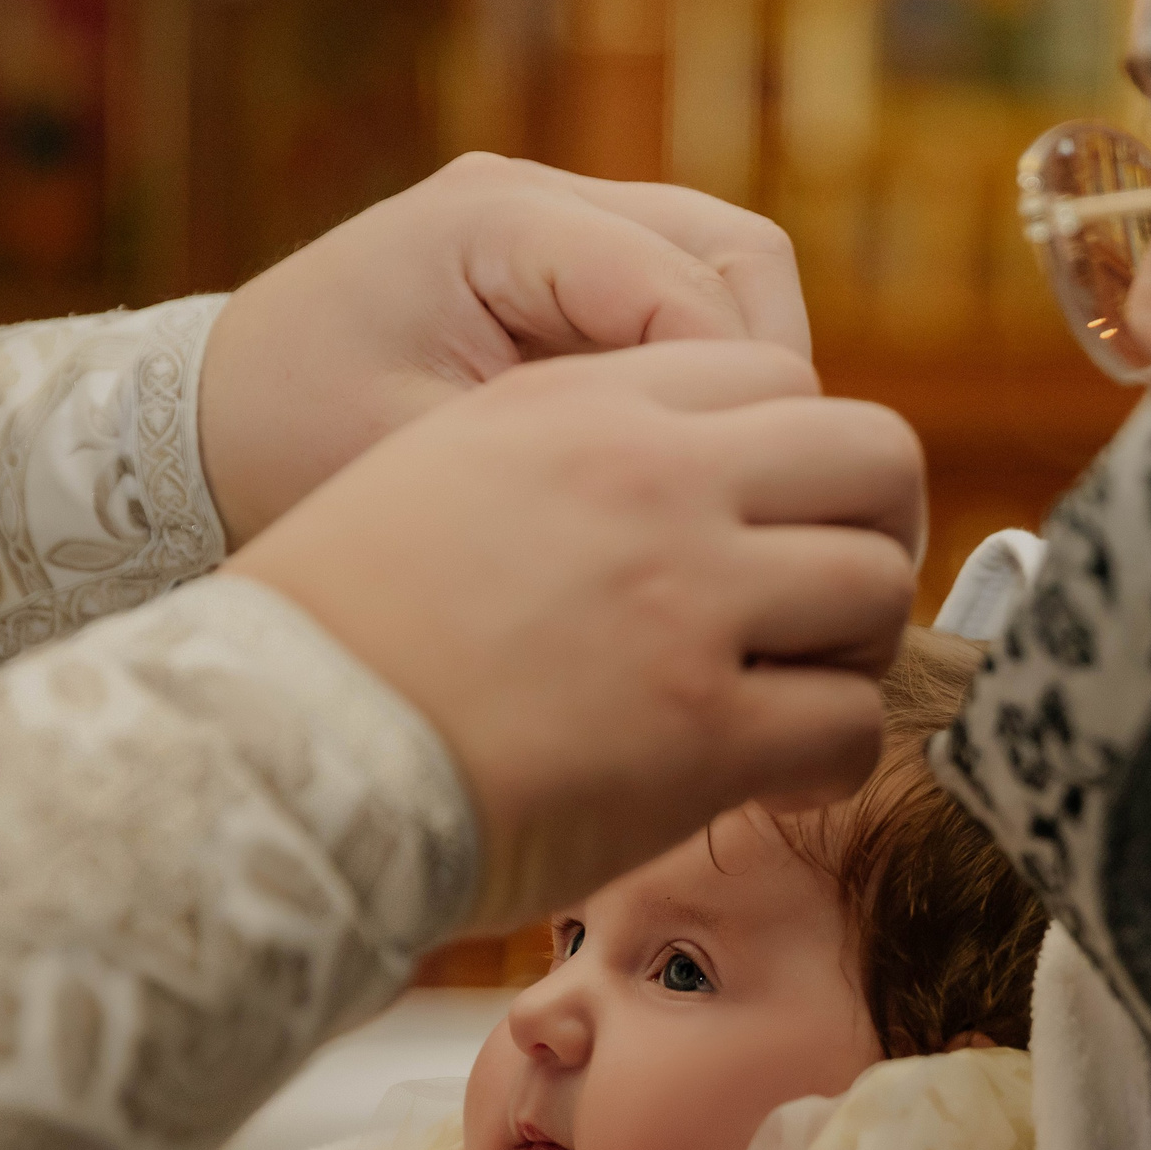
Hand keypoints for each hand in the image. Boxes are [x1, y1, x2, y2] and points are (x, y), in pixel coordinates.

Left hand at [199, 154, 809, 547]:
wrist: (197, 429)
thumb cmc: (290, 455)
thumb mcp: (429, 473)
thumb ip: (574, 459)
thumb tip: (725, 493)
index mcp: (494, 222)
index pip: (688, 292)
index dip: (746, 403)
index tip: (751, 506)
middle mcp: (535, 194)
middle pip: (740, 254)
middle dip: (771, 374)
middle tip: (764, 488)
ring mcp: (556, 217)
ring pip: (732, 268)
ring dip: (753, 371)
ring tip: (734, 477)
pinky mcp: (566, 260)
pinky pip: (687, 297)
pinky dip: (711, 373)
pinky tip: (688, 459)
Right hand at [225, 338, 924, 927]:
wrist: (273, 742)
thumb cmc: (339, 628)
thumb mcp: (441, 466)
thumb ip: (573, 448)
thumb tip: (683, 481)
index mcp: (585, 405)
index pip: (780, 376)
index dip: (802, 455)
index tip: (779, 521)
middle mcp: (653, 481)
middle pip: (873, 453)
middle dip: (875, 524)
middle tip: (831, 597)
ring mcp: (687, 602)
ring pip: (877, 585)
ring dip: (858, 646)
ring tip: (799, 688)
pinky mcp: (703, 730)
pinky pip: (848, 723)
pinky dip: (833, 755)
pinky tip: (780, 773)